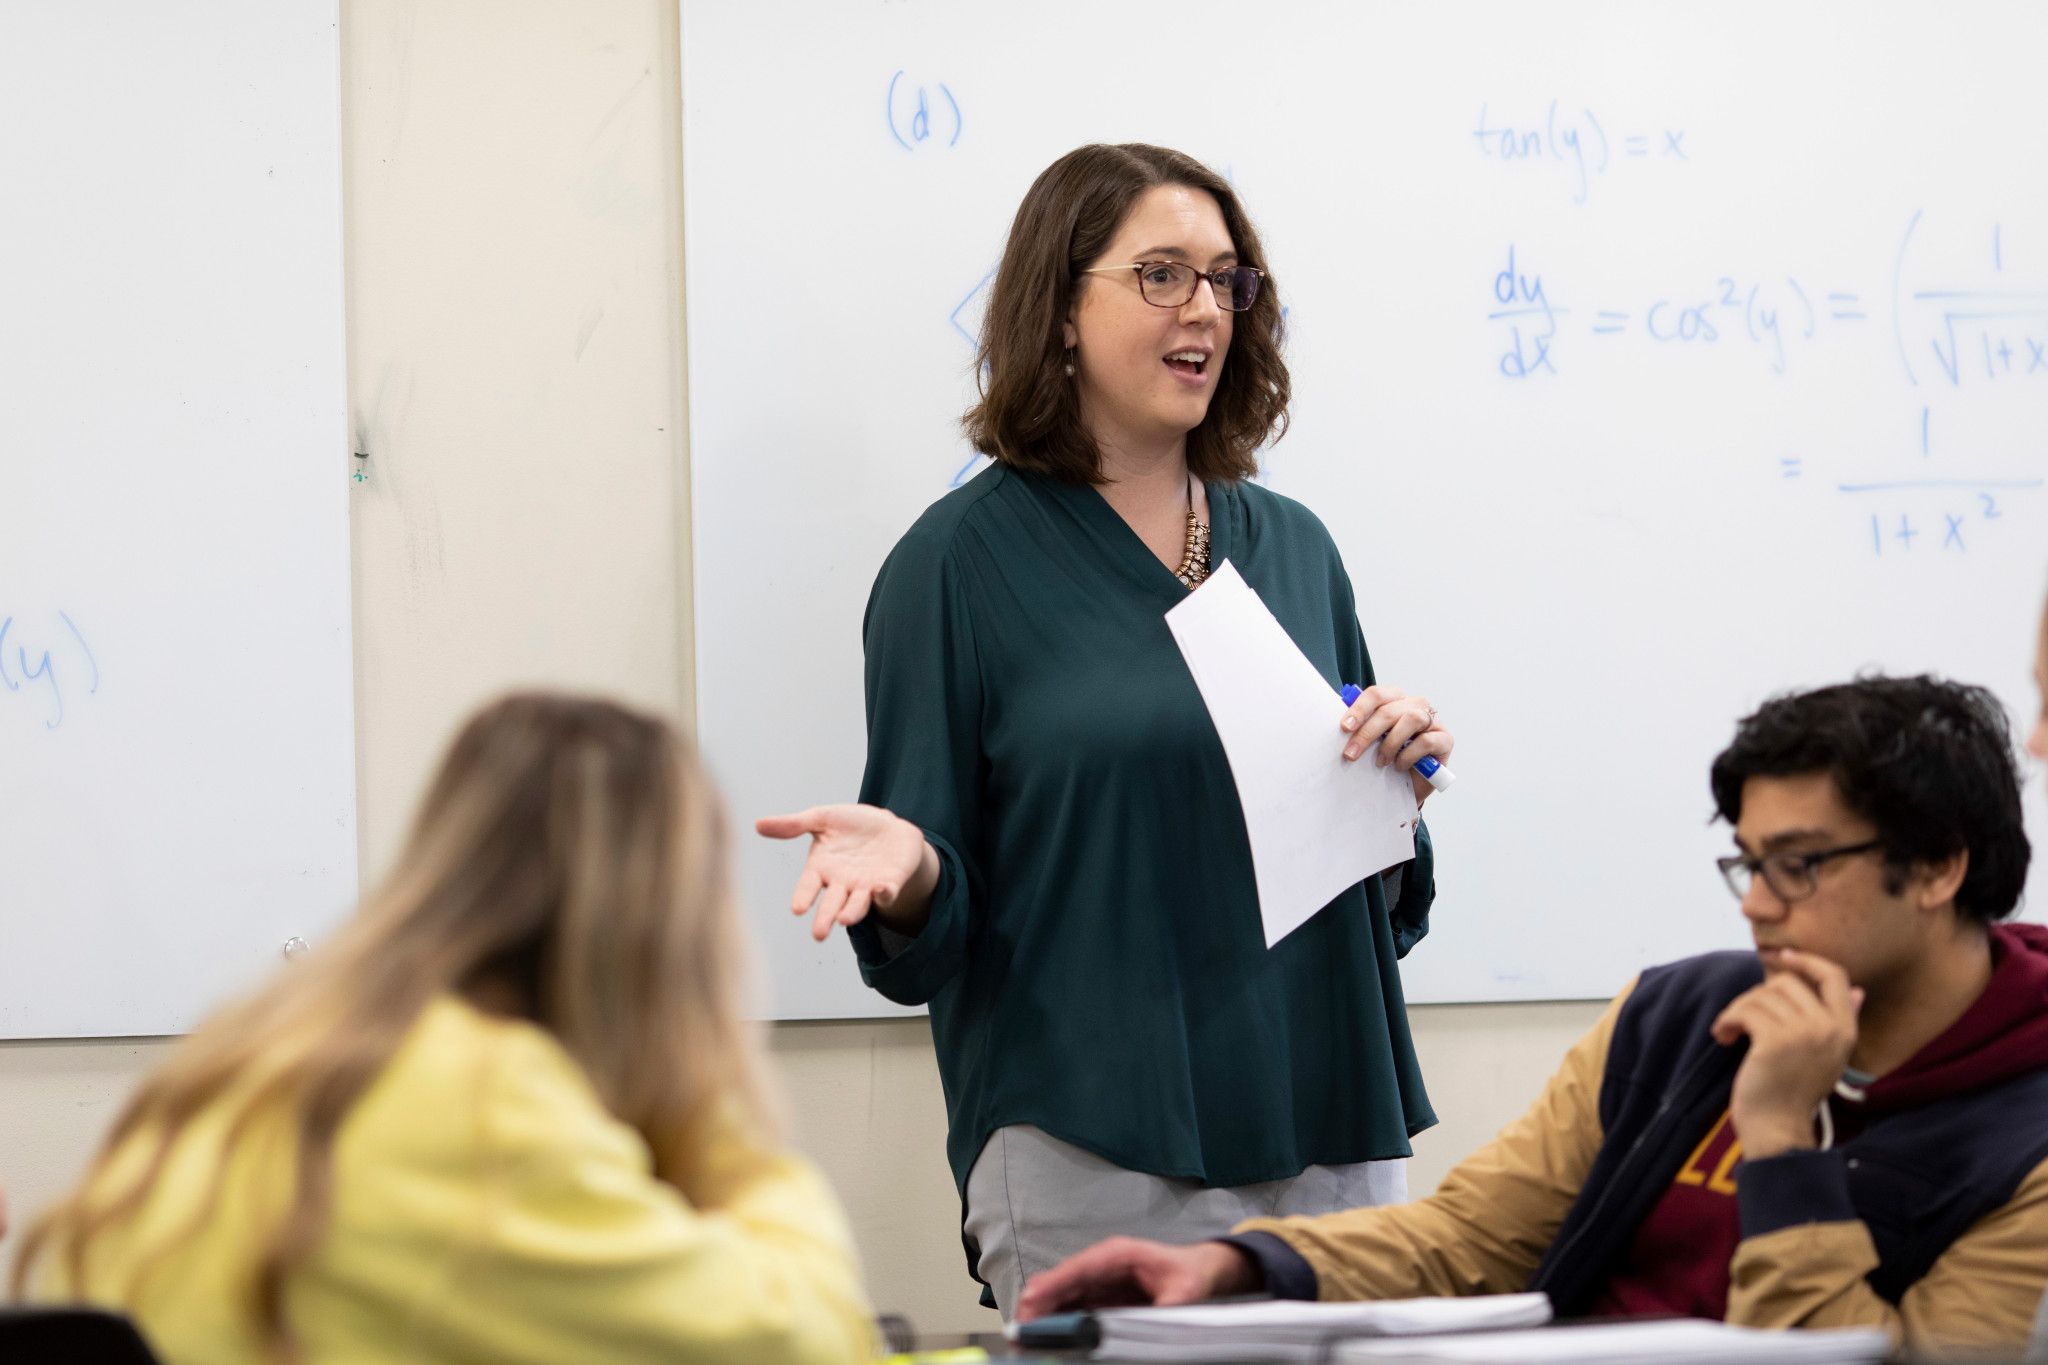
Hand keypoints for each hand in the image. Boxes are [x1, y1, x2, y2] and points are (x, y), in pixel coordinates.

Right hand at [754, 804, 933, 940]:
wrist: (888, 826)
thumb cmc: (851, 824)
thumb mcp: (821, 819)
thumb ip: (793, 824)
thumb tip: (757, 824)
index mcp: (822, 868)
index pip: (809, 885)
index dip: (804, 896)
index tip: (797, 908)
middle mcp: (842, 883)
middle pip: (831, 904)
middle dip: (825, 918)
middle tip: (818, 934)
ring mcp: (865, 886)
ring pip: (857, 905)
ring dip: (852, 912)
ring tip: (844, 920)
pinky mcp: (889, 883)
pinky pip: (887, 893)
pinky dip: (885, 894)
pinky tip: (881, 890)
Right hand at [1015, 1237, 1258, 1320]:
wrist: (1198, 1271)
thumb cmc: (1189, 1274)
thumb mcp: (1184, 1291)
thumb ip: (1166, 1308)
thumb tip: (1152, 1324)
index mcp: (1117, 1255)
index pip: (1077, 1268)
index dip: (1052, 1286)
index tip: (1031, 1302)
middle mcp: (1099, 1266)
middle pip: (1059, 1283)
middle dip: (1037, 1306)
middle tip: (1022, 1333)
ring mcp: (1095, 1281)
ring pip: (1058, 1297)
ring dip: (1041, 1317)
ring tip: (1027, 1341)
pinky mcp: (1095, 1298)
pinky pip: (1068, 1309)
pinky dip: (1054, 1323)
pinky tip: (1045, 1340)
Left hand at [1341, 685, 1453, 803]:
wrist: (1412, 784)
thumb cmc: (1390, 758)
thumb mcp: (1373, 742)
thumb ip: (1363, 728)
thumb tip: (1342, 726)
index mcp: (1395, 699)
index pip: (1376, 695)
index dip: (1359, 709)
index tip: (1344, 727)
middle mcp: (1415, 705)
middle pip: (1389, 710)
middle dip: (1367, 733)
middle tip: (1351, 754)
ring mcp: (1433, 720)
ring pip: (1411, 719)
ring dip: (1391, 743)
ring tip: (1381, 762)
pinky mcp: (1445, 739)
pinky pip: (1426, 741)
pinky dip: (1409, 755)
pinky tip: (1400, 766)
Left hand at [1710, 948, 1863, 1158]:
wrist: (1777, 1129)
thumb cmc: (1794, 1092)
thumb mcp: (1828, 1056)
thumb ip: (1840, 1021)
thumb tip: (1858, 989)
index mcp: (1845, 1030)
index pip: (1835, 976)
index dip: (1807, 960)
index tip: (1780, 957)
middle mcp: (1829, 1028)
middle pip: (1787, 981)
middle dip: (1758, 995)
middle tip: (1743, 1018)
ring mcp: (1803, 1034)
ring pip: (1761, 995)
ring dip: (1738, 1010)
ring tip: (1731, 1032)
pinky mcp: (1774, 1041)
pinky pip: (1744, 1010)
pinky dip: (1727, 1020)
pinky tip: (1724, 1037)